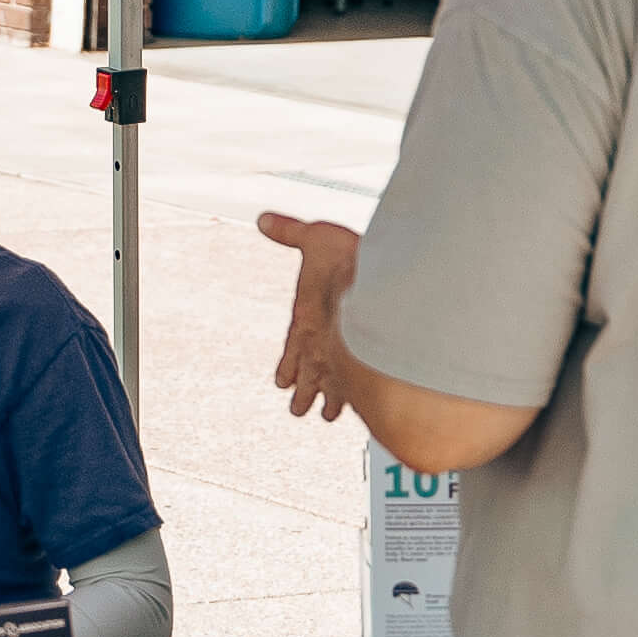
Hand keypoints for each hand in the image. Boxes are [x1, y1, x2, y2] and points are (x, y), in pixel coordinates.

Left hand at [260, 212, 367, 424]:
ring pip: (333, 391)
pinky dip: (360, 403)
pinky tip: (365, 412)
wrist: (374, 284)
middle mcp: (318, 348)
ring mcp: (343, 361)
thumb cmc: (343, 262)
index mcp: (304, 321)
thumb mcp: (313, 238)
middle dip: (304, 394)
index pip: (291, 350)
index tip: (282, 382)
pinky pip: (360, 394)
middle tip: (298, 410)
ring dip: (331, 403)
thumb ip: (289, 232)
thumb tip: (262, 220)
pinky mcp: (366, 368)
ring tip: (328, 416)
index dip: (288, 366)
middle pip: (308, 378)